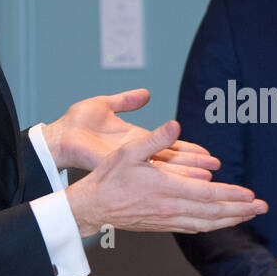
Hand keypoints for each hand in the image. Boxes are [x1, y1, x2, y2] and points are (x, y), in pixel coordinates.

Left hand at [44, 88, 218, 174]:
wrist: (59, 134)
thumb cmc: (78, 122)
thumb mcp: (106, 105)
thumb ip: (127, 100)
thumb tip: (145, 93)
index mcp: (135, 141)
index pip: (170, 147)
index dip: (190, 151)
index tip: (210, 156)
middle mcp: (136, 156)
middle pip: (173, 161)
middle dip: (196, 166)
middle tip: (217, 169)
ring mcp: (129, 164)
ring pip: (165, 170)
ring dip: (187, 174)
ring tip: (209, 178)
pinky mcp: (121, 168)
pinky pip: (150, 173)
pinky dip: (168, 176)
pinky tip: (183, 182)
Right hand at [65, 120, 266, 235]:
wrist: (92, 207)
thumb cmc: (108, 177)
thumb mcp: (129, 151)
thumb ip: (155, 139)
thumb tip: (175, 124)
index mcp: (166, 190)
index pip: (208, 195)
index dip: (232, 196)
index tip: (251, 195)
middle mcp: (171, 209)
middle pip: (214, 214)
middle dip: (241, 211)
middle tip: (263, 208)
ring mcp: (168, 220)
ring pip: (207, 224)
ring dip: (231, 220)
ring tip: (250, 215)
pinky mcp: (163, 226)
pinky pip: (195, 228)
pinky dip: (213, 225)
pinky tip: (222, 222)